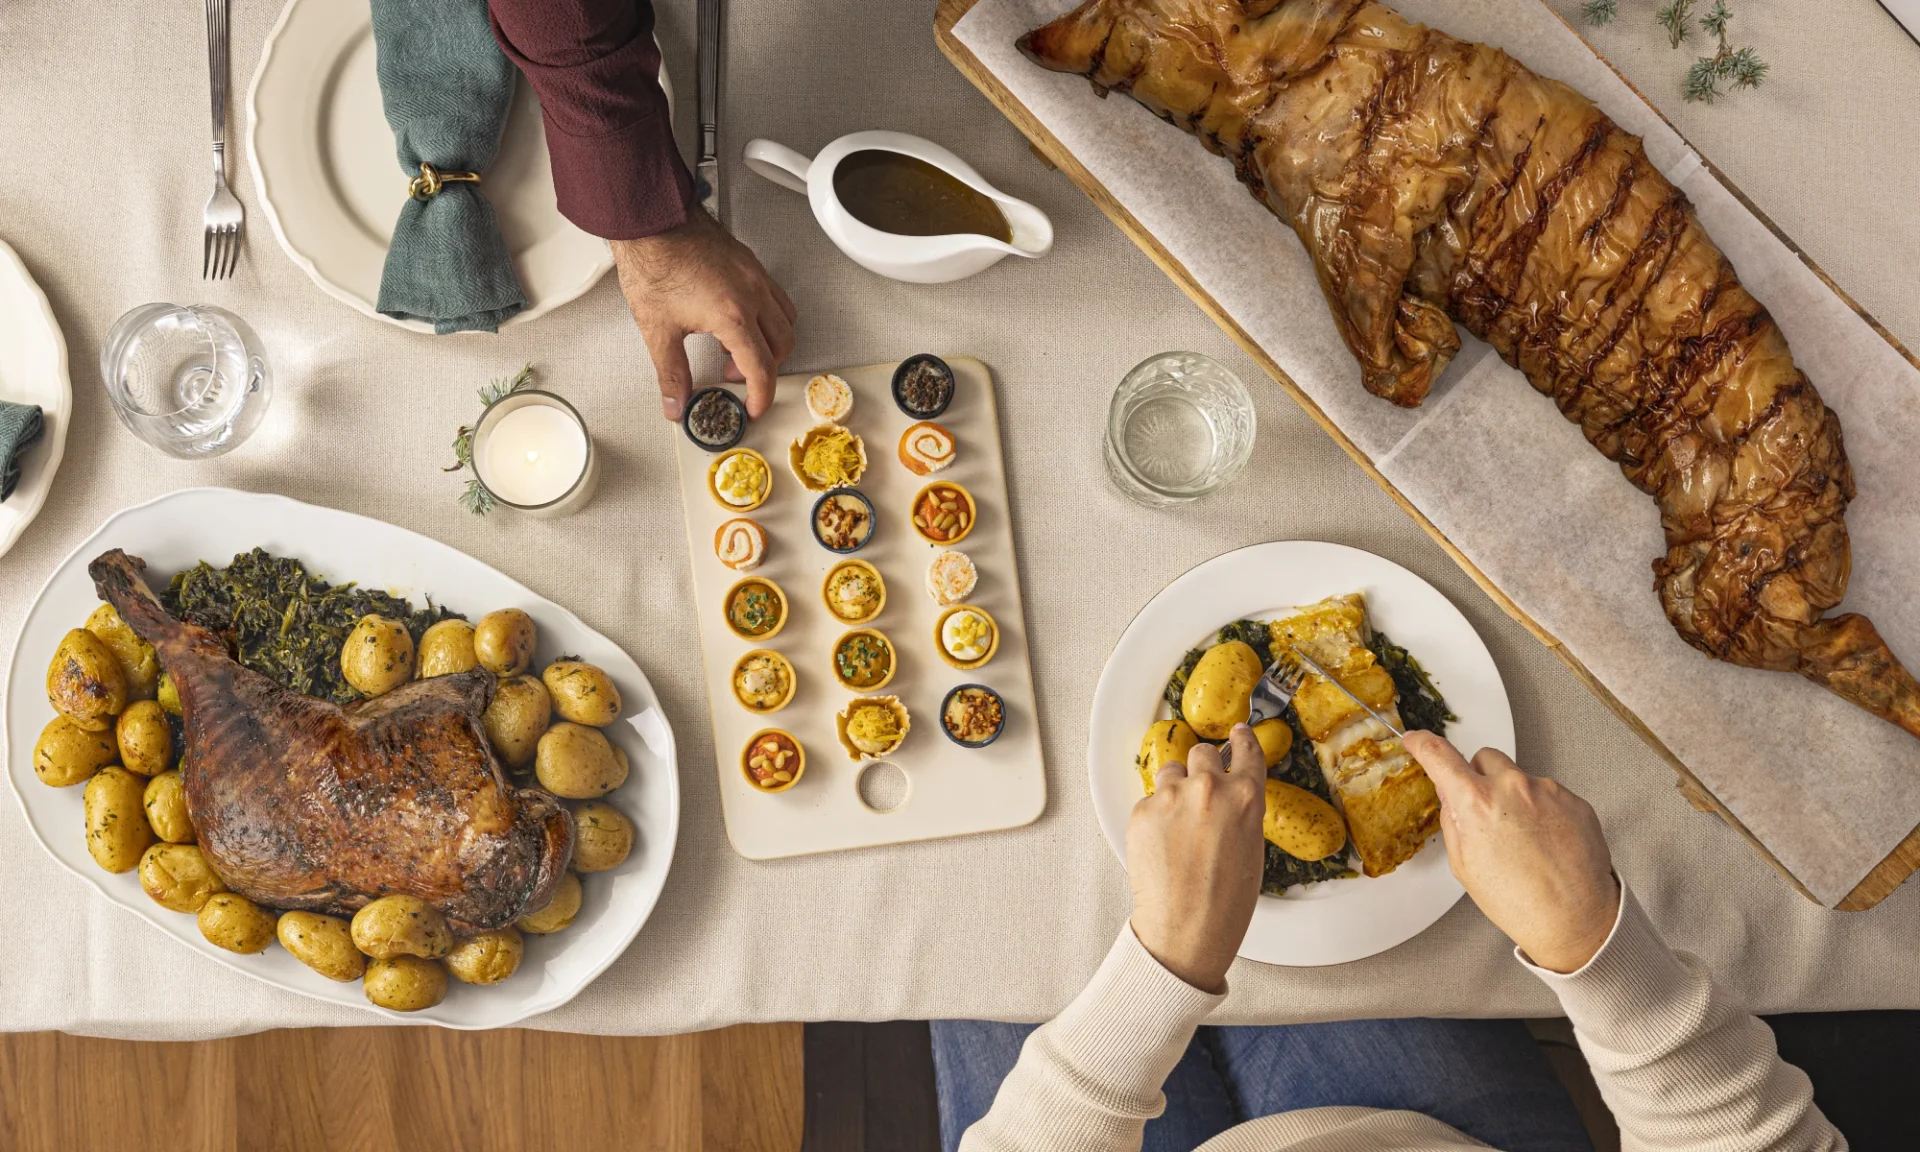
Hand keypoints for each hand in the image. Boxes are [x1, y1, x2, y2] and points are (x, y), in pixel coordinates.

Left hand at [611, 212, 797, 420]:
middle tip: (734, 377)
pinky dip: (768, 315)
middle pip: (782, 346)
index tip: (753, 408)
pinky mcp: (749, 263)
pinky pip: (776, 295)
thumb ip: (671, 373)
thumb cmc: (653, 264)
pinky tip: (740, 317)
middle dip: (764, 370)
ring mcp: (754, 276)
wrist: (650, 222)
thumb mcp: (658, 330)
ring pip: (786, 319)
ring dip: (771, 342)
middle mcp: (751, 294)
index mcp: (732, 316)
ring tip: (738, 348)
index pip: (761, 369)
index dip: (761, 397)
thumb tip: (676, 402)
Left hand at [1126, 725, 1265, 992]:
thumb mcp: (1252, 848)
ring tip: (1178, 824)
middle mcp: (1209, 787)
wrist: (1186, 927)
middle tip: (1201, 792)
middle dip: (1202, 768)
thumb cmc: (1225, 901)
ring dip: (1175, 788)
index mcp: (1246, 796)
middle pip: (1202, 752)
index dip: (1241, 741)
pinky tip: (1162, 842)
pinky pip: (1150, 798)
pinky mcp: (1142, 809)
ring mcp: (1172, 796)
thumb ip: (1240, 811)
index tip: (1238, 734)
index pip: (1246, 750)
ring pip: (1171, 771)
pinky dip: (1155, 814)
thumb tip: (1228, 796)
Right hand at [1403, 731, 1619, 973]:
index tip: (1418, 740)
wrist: (1575, 920)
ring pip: (1519, 777)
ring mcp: (1548, 792)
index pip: (1440, 757)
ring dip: (1514, 796)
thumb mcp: (1465, 866)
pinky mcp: (1575, 801)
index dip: (1423, 745)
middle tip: (1484, 812)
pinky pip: (1549, 793)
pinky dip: (1542, 810)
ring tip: (1524, 839)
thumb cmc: (1520, 903)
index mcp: (1477, 804)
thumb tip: (1450, 796)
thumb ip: (1454, 821)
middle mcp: (1513, 788)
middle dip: (1479, 778)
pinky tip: (1545, 842)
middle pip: (1484, 759)